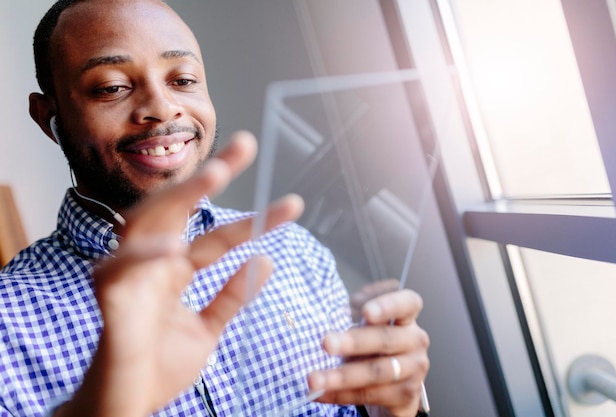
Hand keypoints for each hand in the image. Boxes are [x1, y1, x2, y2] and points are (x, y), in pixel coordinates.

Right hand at [57, 132, 303, 416]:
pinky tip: (173, 245)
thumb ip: (232, 296)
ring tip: (216, 174)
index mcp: (174, 270)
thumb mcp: (208, 330)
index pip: (216, 234)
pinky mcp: (109, 299)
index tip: (292, 204)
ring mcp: (130, 277)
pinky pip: (121, 269)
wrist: (128, 409)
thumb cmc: (158, 367)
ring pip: (150, 222)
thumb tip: (264, 260)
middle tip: (246, 144)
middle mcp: (153, 264)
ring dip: (181, 197)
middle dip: (210, 175)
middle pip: (180, 209)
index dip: (253, 218)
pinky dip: (144, 255)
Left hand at [308, 287, 429, 416]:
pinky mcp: (406, 395)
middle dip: (353, 342)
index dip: (388, 305)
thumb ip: (356, 315)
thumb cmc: (375, 347)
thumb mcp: (367, 327)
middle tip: (327, 343)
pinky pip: (369, 394)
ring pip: (377, 371)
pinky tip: (321, 394)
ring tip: (315, 378)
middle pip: (385, 339)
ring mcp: (414, 369)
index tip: (366, 312)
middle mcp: (415, 341)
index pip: (407, 303)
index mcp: (406, 317)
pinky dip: (341, 394)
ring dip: (342, 376)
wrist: (392, 386)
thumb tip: (338, 311)